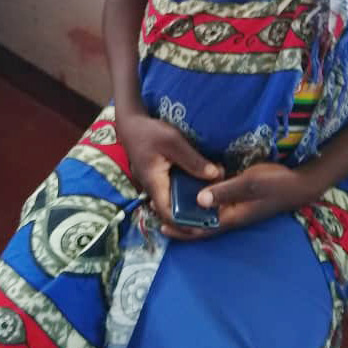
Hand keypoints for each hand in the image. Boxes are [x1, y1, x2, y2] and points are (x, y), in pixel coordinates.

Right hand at [114, 110, 222, 236]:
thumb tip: (216, 176)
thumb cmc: (149, 132)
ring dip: (193, 202)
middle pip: (173, 211)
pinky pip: (175, 191)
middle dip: (194, 214)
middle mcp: (154, 188)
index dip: (185, 224)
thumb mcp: (173, 142)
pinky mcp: (160, 177)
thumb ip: (193, 160)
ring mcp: (156, 184)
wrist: (131, 123)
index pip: (168, 214)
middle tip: (216, 212)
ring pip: (175, 201)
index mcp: (155, 183)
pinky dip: (189, 191)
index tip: (206, 224)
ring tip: (213, 197)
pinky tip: (203, 183)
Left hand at [155, 162, 315, 239]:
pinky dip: (198, 201)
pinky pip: (213, 203)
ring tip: (166, 202)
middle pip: (200, 224)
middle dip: (179, 221)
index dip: (181, 229)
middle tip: (155, 211)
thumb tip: (198, 200)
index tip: (161, 223)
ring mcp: (234, 208)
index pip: (201, 230)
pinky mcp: (237, 198)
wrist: (300, 182)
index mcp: (232, 218)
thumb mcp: (249, 184)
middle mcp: (230, 216)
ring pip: (205, 214)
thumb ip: (225, 192)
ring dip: (186, 211)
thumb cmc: (276, 183)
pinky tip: (188, 190)